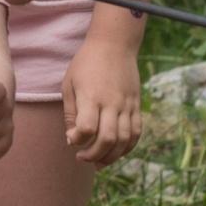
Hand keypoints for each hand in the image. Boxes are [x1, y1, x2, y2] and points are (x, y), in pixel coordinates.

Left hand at [62, 30, 144, 167]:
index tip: (72, 140)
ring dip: (111, 156)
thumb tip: (72, 140)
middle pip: (108, 139)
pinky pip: (136, 132)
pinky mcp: (136, 105)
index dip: (78, 140)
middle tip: (82, 157)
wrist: (114, 44)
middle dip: (94, 155)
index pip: (87, 128)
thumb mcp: (69, 84)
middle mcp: (112, 103)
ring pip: (124, 140)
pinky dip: (128, 147)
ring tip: (98, 161)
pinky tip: (116, 152)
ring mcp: (127, 105)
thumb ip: (70, 113)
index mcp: (91, 97)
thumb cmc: (86, 63)